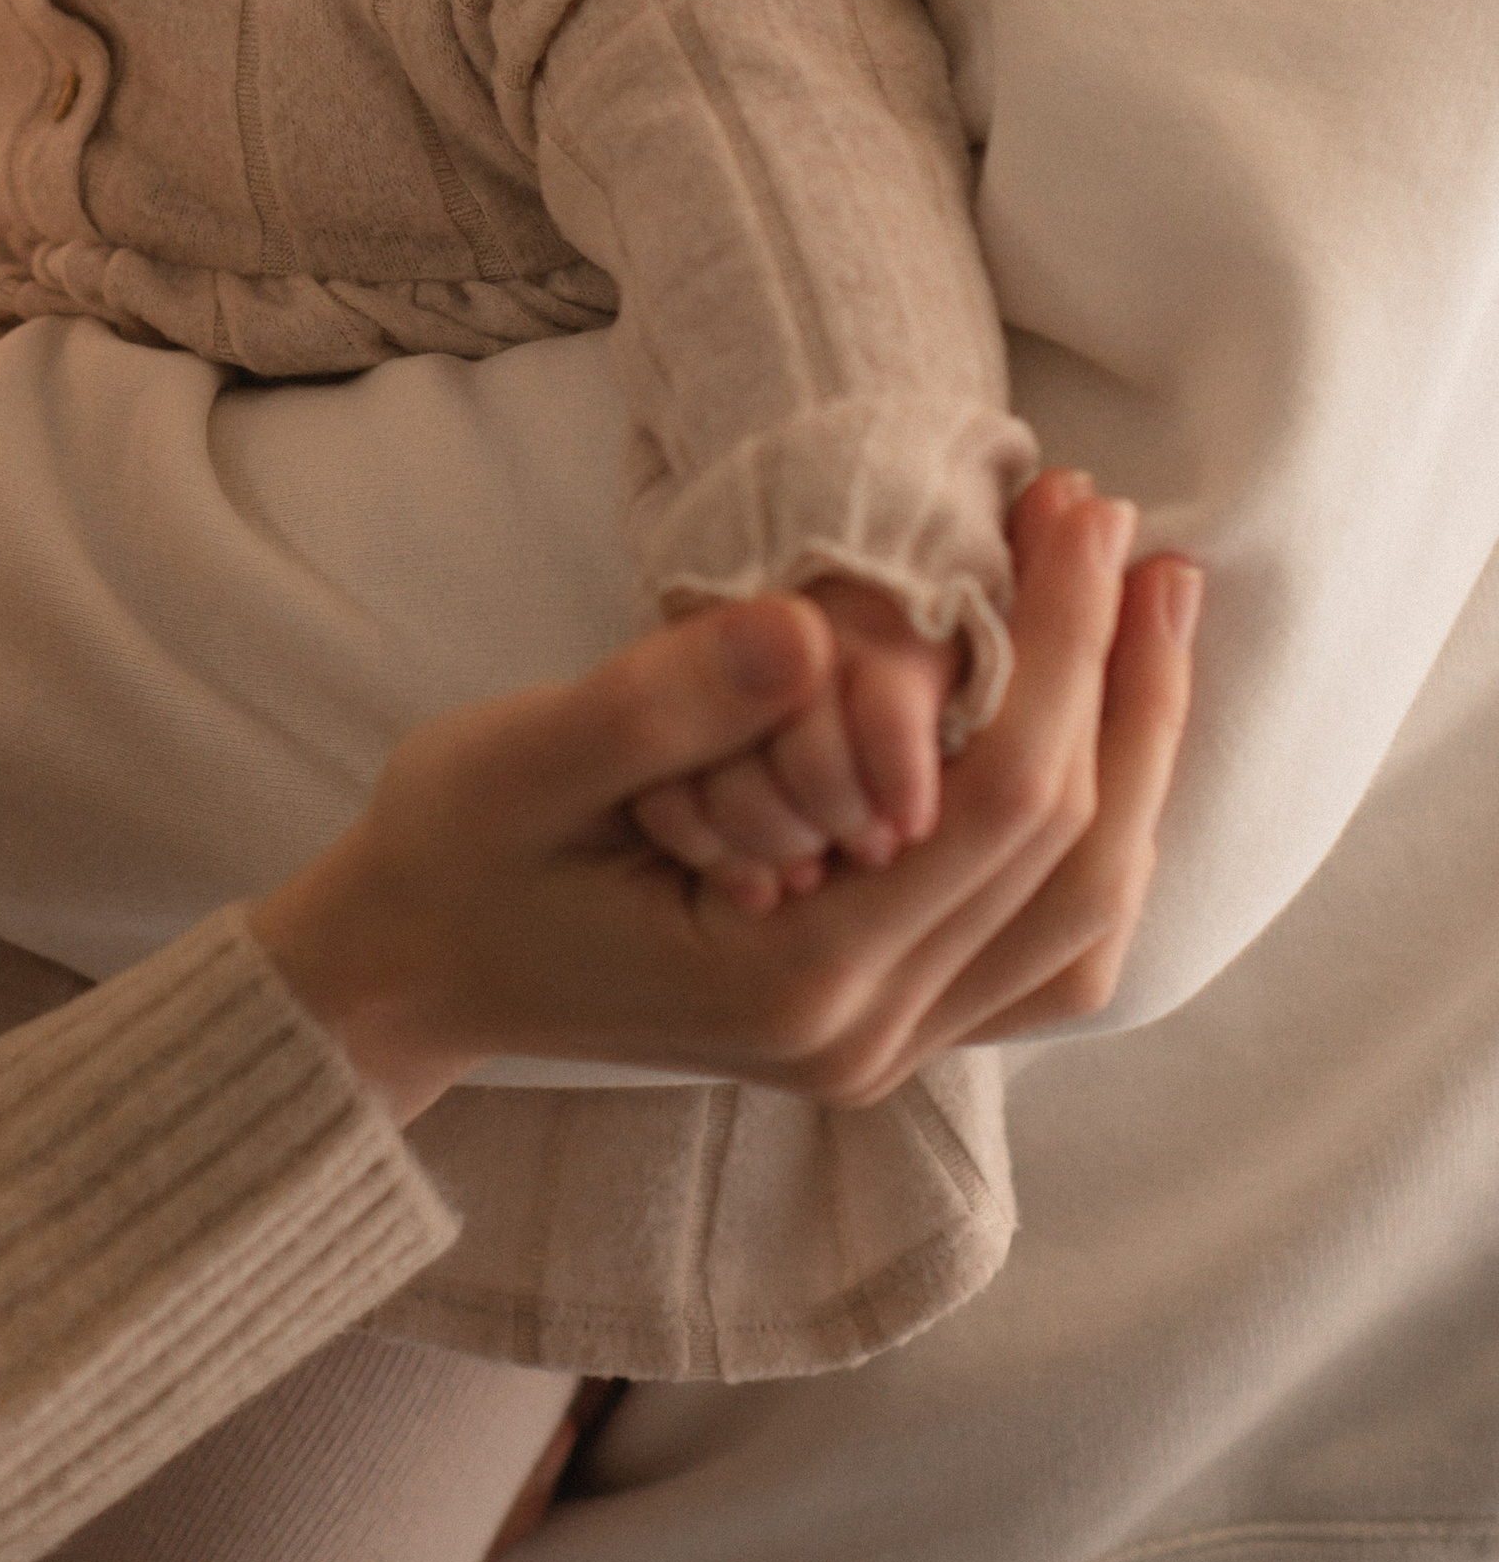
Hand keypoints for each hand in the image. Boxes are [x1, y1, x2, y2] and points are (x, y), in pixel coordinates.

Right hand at [247, 473, 1193, 1126]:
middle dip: (1123, 684)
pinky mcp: (873, 1024)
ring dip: (1133, 760)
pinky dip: (1089, 834)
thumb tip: (810, 628)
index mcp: (794, 985)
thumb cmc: (454, 852)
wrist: (409, 974)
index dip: (1062, 646)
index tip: (1073, 510)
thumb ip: (663, 704)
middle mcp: (864, 1041)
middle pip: (1074, 867)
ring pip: (1080, 921)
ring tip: (1152, 610)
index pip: (1002, 808)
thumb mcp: (521, 759)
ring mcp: (879, 1050)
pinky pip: (1037, 949)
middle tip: (1131, 529)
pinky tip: (1094, 726)